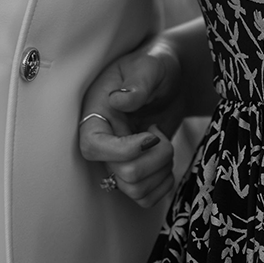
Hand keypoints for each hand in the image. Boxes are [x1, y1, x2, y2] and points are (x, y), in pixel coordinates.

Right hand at [78, 34, 183, 207]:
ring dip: (161, 171)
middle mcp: (105, 140)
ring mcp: (120, 159)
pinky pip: (145, 197)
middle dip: (155, 159)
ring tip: (165, 145)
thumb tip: (120, 100)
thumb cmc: (155, 65)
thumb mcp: (149, 65)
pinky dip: (163, 186)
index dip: (124, 151)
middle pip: (122, 174)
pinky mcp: (136, 170)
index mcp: (97, 112)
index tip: (152, 136)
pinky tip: (167, 162)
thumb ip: (137, 81)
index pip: (92, 147)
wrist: (171, 78)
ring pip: (135, 190)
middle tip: (161, 134)